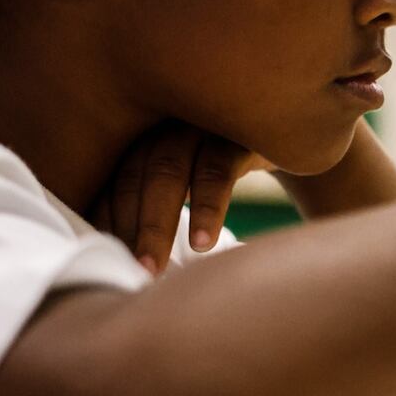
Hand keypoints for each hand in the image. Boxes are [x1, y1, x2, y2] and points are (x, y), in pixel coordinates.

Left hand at [93, 121, 260, 273]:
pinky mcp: (240, 133)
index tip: (104, 260)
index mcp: (148, 132)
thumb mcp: (192, 178)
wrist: (292, 139)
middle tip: (123, 274)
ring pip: (165, 173)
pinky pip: (216, 173)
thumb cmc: (234, 166)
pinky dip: (206, 210)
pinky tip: (201, 246)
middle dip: (123, 228)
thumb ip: (158, 204)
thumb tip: (128, 260)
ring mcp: (203, 123)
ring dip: (154, 225)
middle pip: (132, 176)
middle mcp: (168, 121)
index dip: (103, 219)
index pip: (112, 178)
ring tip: (152, 270)